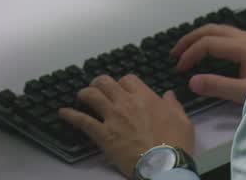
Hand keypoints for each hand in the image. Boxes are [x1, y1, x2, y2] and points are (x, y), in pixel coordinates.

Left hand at [58, 74, 194, 177]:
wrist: (164, 166)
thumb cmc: (175, 145)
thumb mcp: (183, 121)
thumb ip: (174, 105)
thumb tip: (169, 95)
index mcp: (145, 97)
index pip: (128, 79)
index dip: (123, 83)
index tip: (123, 89)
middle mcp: (126, 103)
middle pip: (106, 82)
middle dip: (100, 83)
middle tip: (98, 88)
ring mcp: (113, 117)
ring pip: (91, 95)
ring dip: (85, 94)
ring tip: (81, 96)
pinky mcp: (103, 134)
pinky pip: (82, 121)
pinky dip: (70, 115)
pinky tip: (62, 113)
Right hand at [170, 24, 245, 104]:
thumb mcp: (245, 92)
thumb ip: (217, 86)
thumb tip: (191, 81)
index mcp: (242, 46)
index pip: (208, 43)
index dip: (190, 54)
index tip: (180, 70)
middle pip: (211, 30)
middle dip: (190, 39)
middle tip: (175, 53)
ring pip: (220, 29)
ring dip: (201, 37)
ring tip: (187, 49)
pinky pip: (228, 34)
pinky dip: (212, 39)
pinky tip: (210, 50)